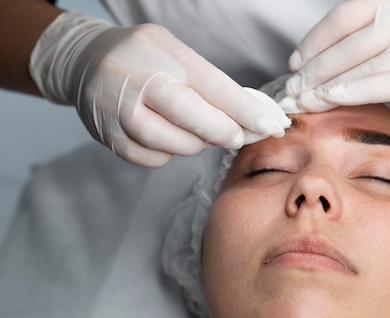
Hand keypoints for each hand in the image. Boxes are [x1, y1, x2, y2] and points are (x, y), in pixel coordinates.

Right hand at [29, 12, 289, 166]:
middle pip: (192, 119)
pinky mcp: (108, 138)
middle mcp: (136, 81)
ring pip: (174, 144)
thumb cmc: (142, 57)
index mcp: (160, 54)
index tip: (271, 124)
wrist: (83, 62)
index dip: (246, 110)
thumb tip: (251, 114)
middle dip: (224, 132)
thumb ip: (209, 82)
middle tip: (239, 136)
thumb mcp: (175, 52)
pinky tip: (168, 137)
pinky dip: (168, 153)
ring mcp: (118, 112)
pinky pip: (153, 158)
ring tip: (198, 130)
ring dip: (197, 143)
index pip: (212, 86)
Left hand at [285, 0, 389, 124]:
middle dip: (314, 70)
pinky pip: (384, 82)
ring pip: (360, 64)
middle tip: (292, 92)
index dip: (315, 40)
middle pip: (347, 44)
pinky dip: (355, 90)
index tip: (295, 65)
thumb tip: (328, 65)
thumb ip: (374, 44)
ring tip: (303, 101)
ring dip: (325, 84)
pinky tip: (332, 98)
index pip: (345, 16)